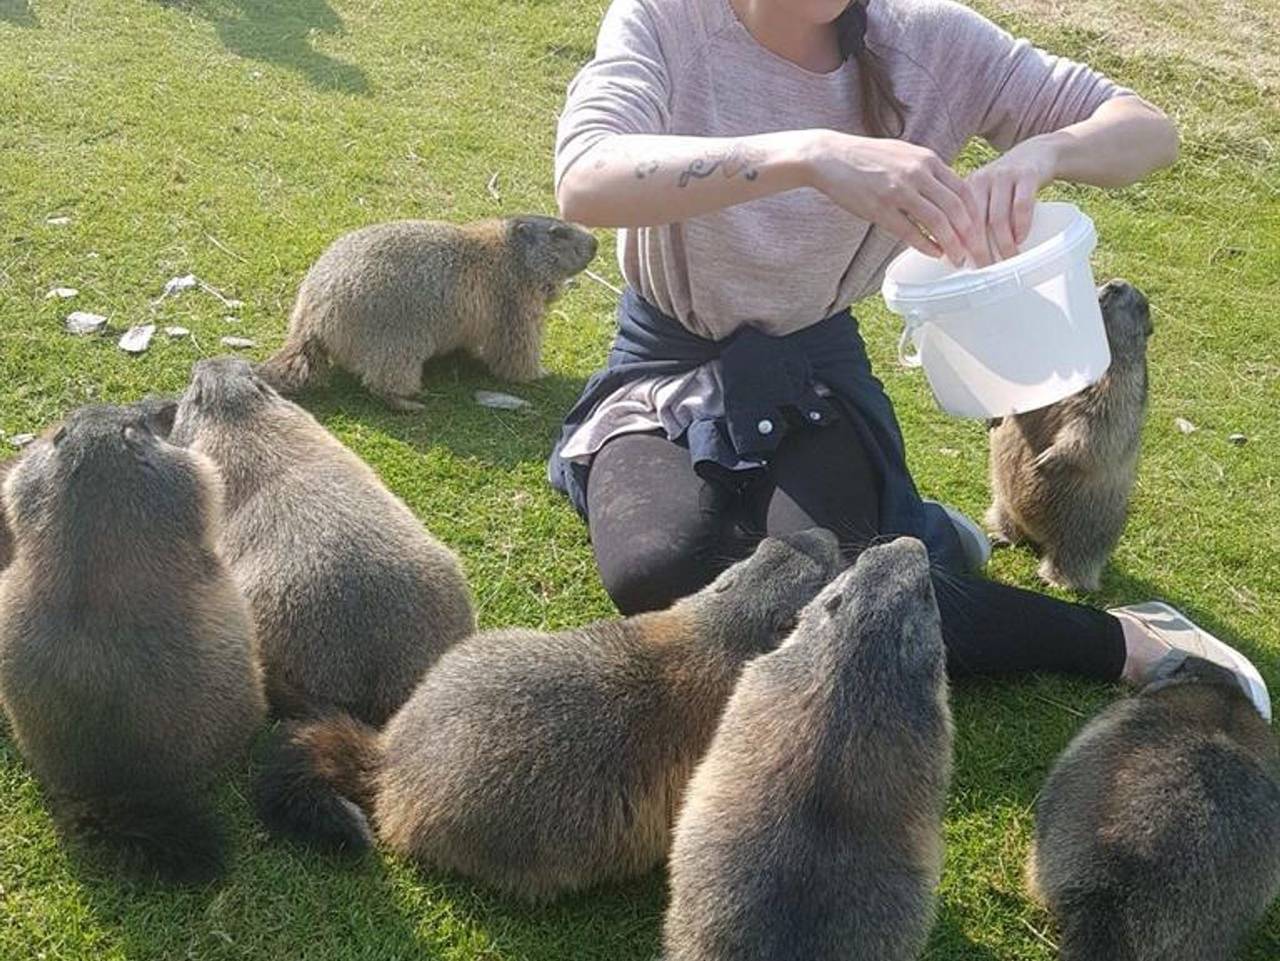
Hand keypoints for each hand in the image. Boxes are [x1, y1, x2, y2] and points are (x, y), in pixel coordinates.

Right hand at [803, 131, 985, 263]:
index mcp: (927, 159)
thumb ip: (927, 170)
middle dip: (969, 235)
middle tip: (974, 252)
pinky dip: (925, 246)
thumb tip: (948, 192)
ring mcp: (899, 191)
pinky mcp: (880, 208)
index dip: (976, 214)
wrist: (831, 156)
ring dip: (951, 244)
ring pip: (937, 222)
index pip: (964, 189)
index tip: (980, 232)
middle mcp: (917, 173)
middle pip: (956, 208)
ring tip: (956, 258)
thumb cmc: (868, 157)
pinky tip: (933, 253)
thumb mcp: (905, 154)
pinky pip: (910, 232)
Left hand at [965, 139, 1058, 263]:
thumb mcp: (984, 195)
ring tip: (1007, 261)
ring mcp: (1004, 177)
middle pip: (975, 221)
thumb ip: (974, 217)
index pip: (955, 219)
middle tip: (984, 270)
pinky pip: (1022, 205)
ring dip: (1003, 243)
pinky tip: (1021, 240)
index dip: (956, 242)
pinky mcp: (1027, 176)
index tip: (958, 264)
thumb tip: (962, 256)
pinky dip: (1021, 226)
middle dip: (978, 249)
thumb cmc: (1005, 186)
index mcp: (965, 188)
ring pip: (998, 217)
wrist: (1035, 154)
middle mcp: (981, 180)